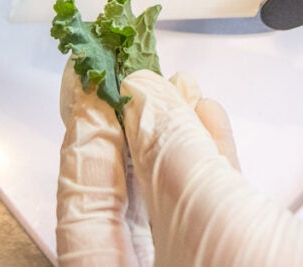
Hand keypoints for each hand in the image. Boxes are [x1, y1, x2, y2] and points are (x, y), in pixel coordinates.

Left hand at [56, 66, 302, 266]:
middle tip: (124, 79)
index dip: (85, 143)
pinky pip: (211, 211)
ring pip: (169, 205)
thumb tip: (142, 100)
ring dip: (174, 139)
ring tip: (174, 87)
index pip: (83, 215)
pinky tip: (209, 121)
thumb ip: (173, 157)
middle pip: (122, 209)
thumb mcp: (219, 223)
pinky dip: (211, 162)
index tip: (95, 87)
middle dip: (130, 133)